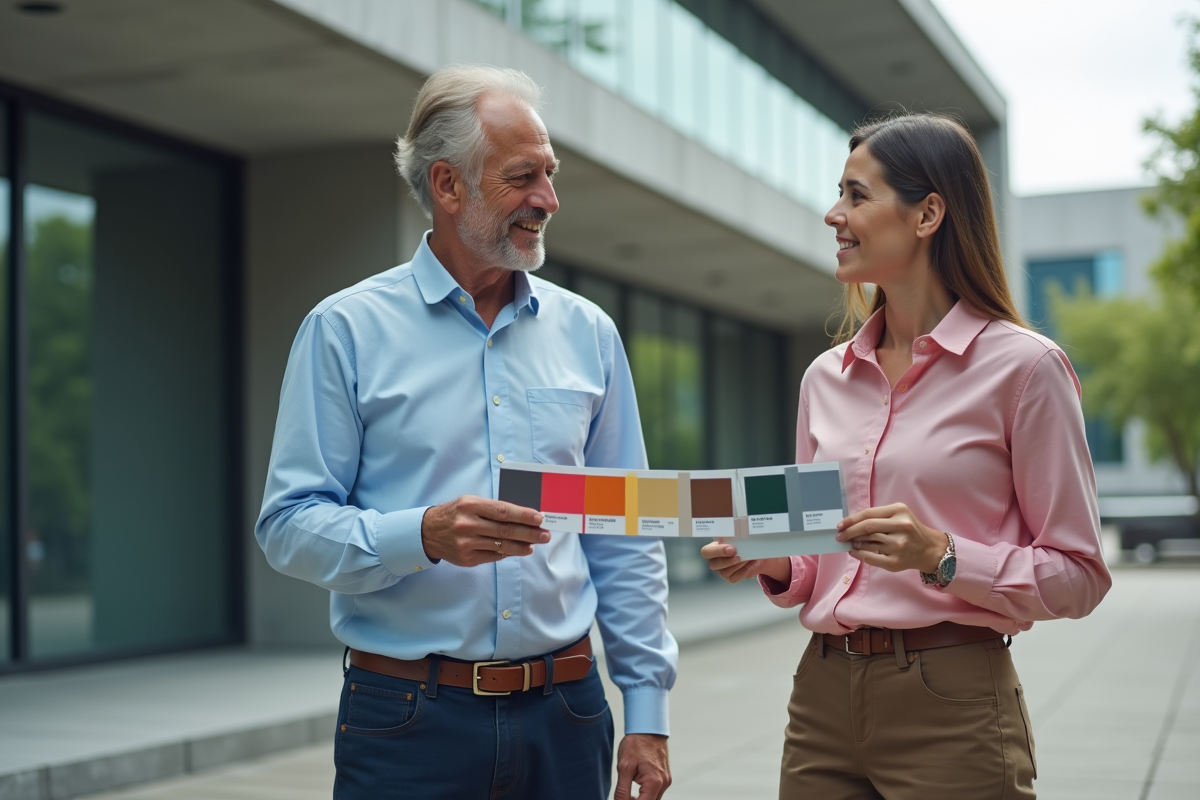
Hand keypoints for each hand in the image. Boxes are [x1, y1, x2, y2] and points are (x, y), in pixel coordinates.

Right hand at [420, 496, 548, 566]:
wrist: (428, 532)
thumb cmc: (455, 513)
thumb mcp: (470, 502)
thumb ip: (493, 508)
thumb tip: (523, 516)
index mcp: (470, 506)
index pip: (503, 511)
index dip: (524, 515)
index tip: (540, 518)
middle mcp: (468, 525)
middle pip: (505, 530)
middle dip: (529, 533)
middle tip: (545, 535)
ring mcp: (466, 543)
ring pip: (501, 546)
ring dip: (522, 546)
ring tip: (534, 545)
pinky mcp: (466, 558)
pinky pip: (493, 556)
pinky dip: (508, 553)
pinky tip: (518, 550)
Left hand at [615, 733, 669, 799]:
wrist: (648, 727)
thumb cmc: (636, 743)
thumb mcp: (624, 766)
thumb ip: (622, 790)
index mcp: (654, 782)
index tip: (620, 799)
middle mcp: (664, 783)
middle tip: (623, 797)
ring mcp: (666, 780)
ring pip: (653, 799)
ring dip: (641, 799)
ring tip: (628, 793)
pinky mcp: (665, 776)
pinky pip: (656, 792)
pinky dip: (646, 793)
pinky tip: (636, 787)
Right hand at [699, 541, 790, 584]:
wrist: (755, 554)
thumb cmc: (743, 543)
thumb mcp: (738, 538)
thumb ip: (734, 536)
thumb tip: (737, 530)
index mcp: (713, 549)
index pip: (706, 552)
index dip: (717, 551)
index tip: (731, 548)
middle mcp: (715, 561)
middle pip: (713, 565)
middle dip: (727, 560)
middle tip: (738, 555)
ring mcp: (722, 571)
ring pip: (725, 572)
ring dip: (738, 565)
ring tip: (748, 557)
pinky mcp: (730, 578)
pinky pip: (735, 577)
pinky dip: (744, 571)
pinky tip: (751, 564)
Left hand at [836, 503, 947, 572]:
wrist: (930, 549)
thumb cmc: (910, 530)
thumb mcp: (899, 515)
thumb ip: (878, 517)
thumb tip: (850, 524)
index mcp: (900, 512)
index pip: (869, 514)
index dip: (851, 520)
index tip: (840, 525)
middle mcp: (901, 527)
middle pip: (867, 528)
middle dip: (849, 532)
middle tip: (840, 536)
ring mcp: (899, 546)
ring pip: (868, 543)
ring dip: (855, 543)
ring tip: (851, 543)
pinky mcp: (896, 562)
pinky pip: (871, 558)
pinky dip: (859, 555)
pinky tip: (854, 552)